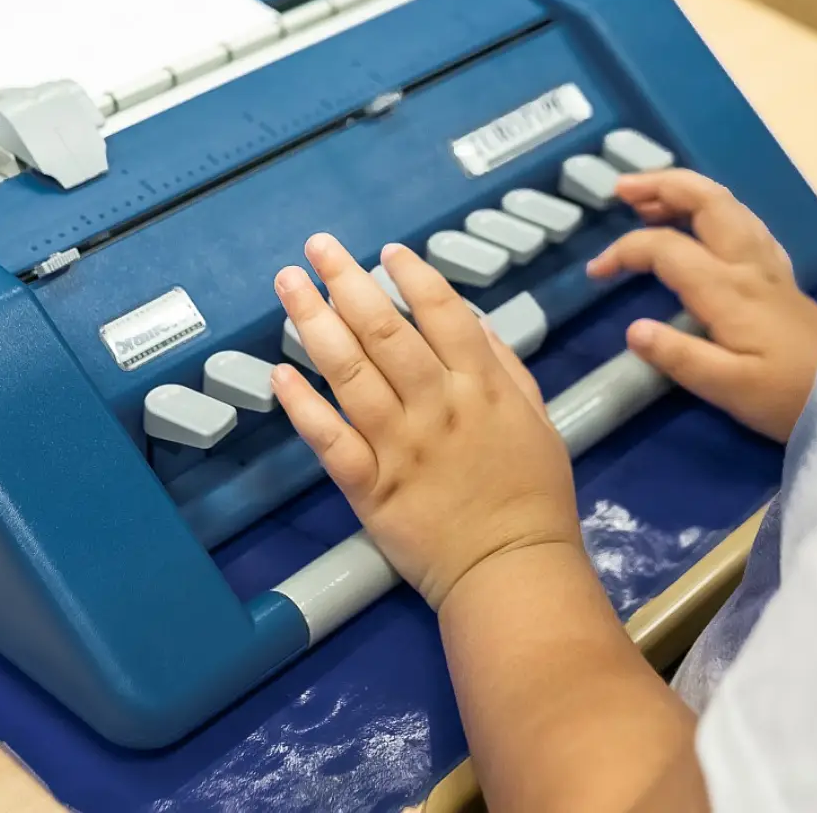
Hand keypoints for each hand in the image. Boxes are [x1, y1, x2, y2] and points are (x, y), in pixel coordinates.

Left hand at [271, 234, 583, 611]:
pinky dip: (303, 406)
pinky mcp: (371, 488)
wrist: (511, 570)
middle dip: (348, 281)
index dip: (411, 276)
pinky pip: (330, 439)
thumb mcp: (537, 419)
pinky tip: (279, 374)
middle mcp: (437, 407)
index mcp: (481, 388)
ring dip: (314, 323)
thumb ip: (505, 367)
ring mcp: (400, 446)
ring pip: (350, 373)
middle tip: (319, 246)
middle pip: (385, 331)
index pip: (441, 314)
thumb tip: (471, 320)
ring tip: (289, 285)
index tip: (386, 250)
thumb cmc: (532, 497)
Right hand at [586, 170, 816, 441]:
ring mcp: (769, 264)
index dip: (625, 252)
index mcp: (728, 289)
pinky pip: (744, 222)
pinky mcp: (780, 275)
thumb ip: (679, 357)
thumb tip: (633, 330)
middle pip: (706, 201)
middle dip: (662, 185)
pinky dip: (715, 208)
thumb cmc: (787, 396)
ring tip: (651, 198)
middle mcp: (749, 264)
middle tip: (622, 189)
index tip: (597, 272)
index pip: (666, 249)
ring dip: (687, 191)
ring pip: (728, 205)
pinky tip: (704, 222)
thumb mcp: (729, 388)